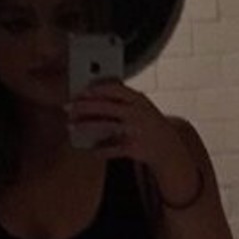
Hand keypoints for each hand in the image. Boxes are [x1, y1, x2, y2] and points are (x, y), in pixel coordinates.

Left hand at [66, 82, 197, 196]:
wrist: (170, 149)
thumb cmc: (149, 125)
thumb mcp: (141, 107)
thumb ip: (122, 100)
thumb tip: (91, 95)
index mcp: (139, 99)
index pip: (115, 89)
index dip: (96, 89)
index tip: (80, 91)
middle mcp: (138, 113)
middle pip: (106, 106)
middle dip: (84, 106)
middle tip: (68, 107)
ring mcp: (136, 131)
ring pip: (105, 126)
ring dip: (85, 126)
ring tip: (71, 127)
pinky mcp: (134, 148)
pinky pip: (111, 148)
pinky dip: (99, 149)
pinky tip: (90, 149)